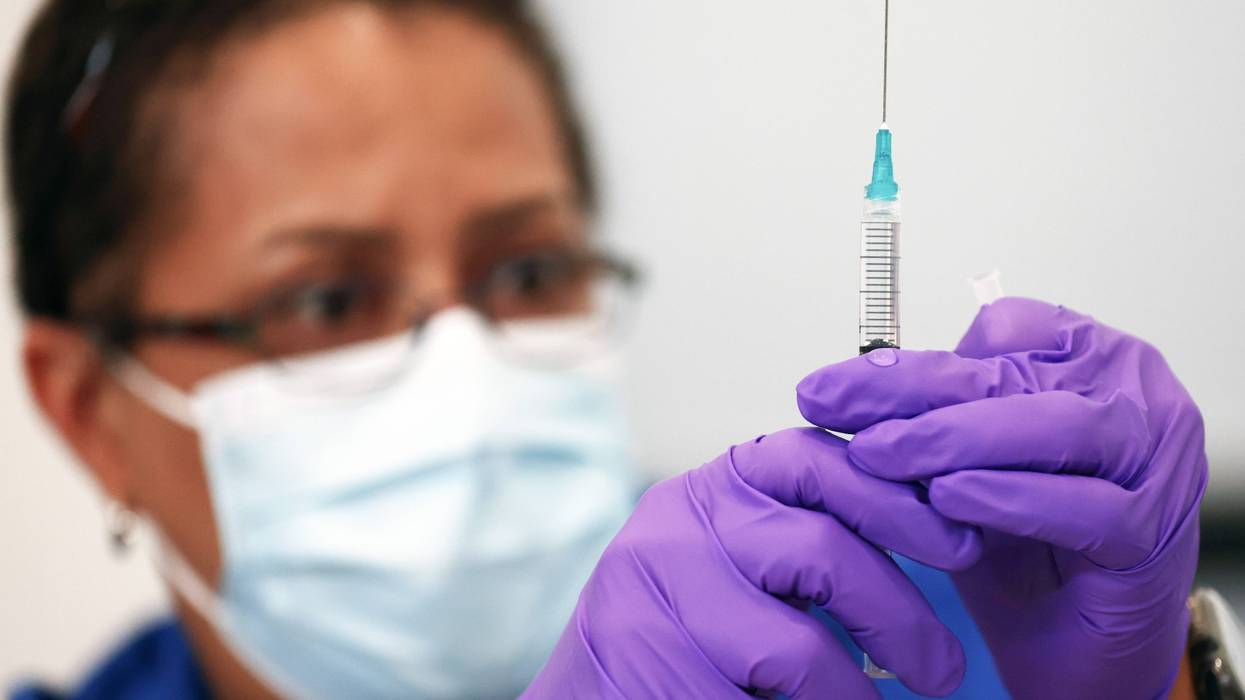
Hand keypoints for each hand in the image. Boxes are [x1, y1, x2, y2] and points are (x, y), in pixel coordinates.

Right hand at [523, 429, 980, 698]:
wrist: (590, 697)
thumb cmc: (684, 636)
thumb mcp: (740, 564)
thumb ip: (804, 536)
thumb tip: (932, 531)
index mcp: (710, 490)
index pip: (812, 459)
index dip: (895, 498)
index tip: (957, 544)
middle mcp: (677, 528)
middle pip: (821, 548)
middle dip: (902, 611)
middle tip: (943, 665)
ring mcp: (656, 600)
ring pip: (798, 645)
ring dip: (859, 692)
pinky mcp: (650, 666)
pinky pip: (770, 697)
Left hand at [796, 298, 1206, 699]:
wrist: (1071, 647)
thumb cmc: (1024, 546)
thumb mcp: (964, 465)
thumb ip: (930, 417)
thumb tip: (842, 386)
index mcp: (1092, 360)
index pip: (1001, 332)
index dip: (912, 357)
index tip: (835, 386)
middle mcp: (1135, 396)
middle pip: (1015, 374)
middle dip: (909, 391)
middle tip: (832, 409)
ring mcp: (1156, 461)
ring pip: (1058, 427)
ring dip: (957, 438)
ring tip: (880, 455)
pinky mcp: (1153, 531)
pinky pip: (1084, 506)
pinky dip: (1009, 499)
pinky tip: (948, 499)